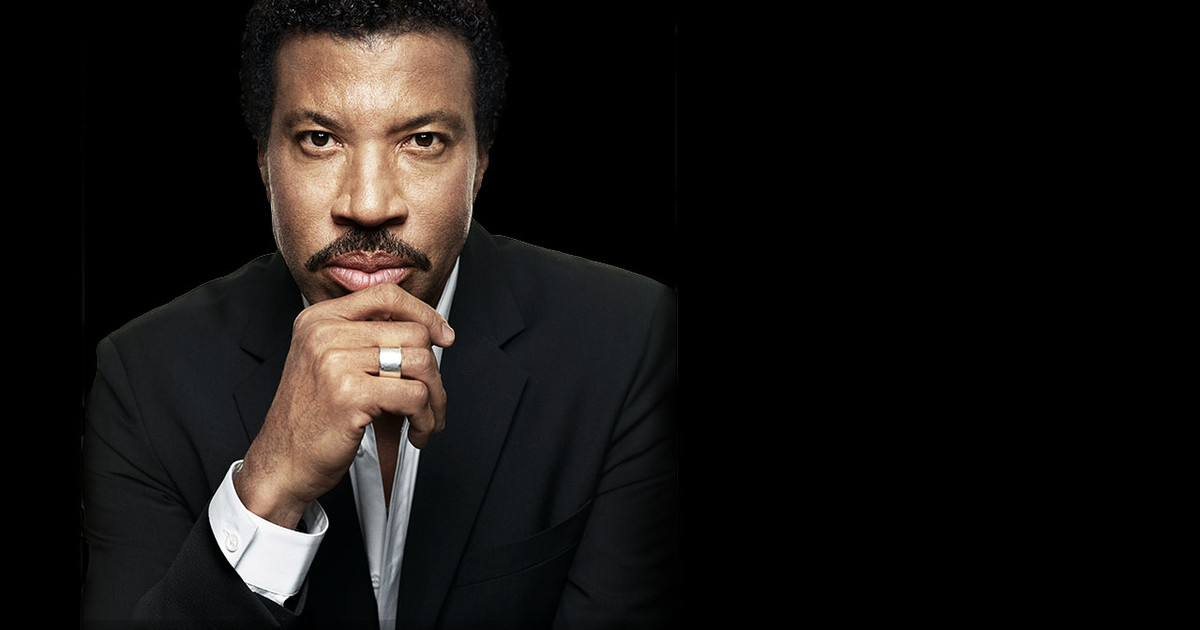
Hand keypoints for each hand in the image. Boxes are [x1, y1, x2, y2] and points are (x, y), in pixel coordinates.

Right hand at [234, 282, 454, 527]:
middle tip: (432, 399)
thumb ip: (364, 341)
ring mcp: (335, 362)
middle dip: (434, 371)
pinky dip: (425, 419)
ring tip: (426, 420)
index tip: (443, 335)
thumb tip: (425, 332)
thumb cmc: (309, 420)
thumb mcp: (327, 364)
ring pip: (420, 363)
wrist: (281, 463)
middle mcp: (324, 334)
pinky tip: (416, 433)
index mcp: (319, 320)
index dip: (423, 313)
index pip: (385, 295)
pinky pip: (414, 396)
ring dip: (435, 398)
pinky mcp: (350, 394)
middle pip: (412, 333)